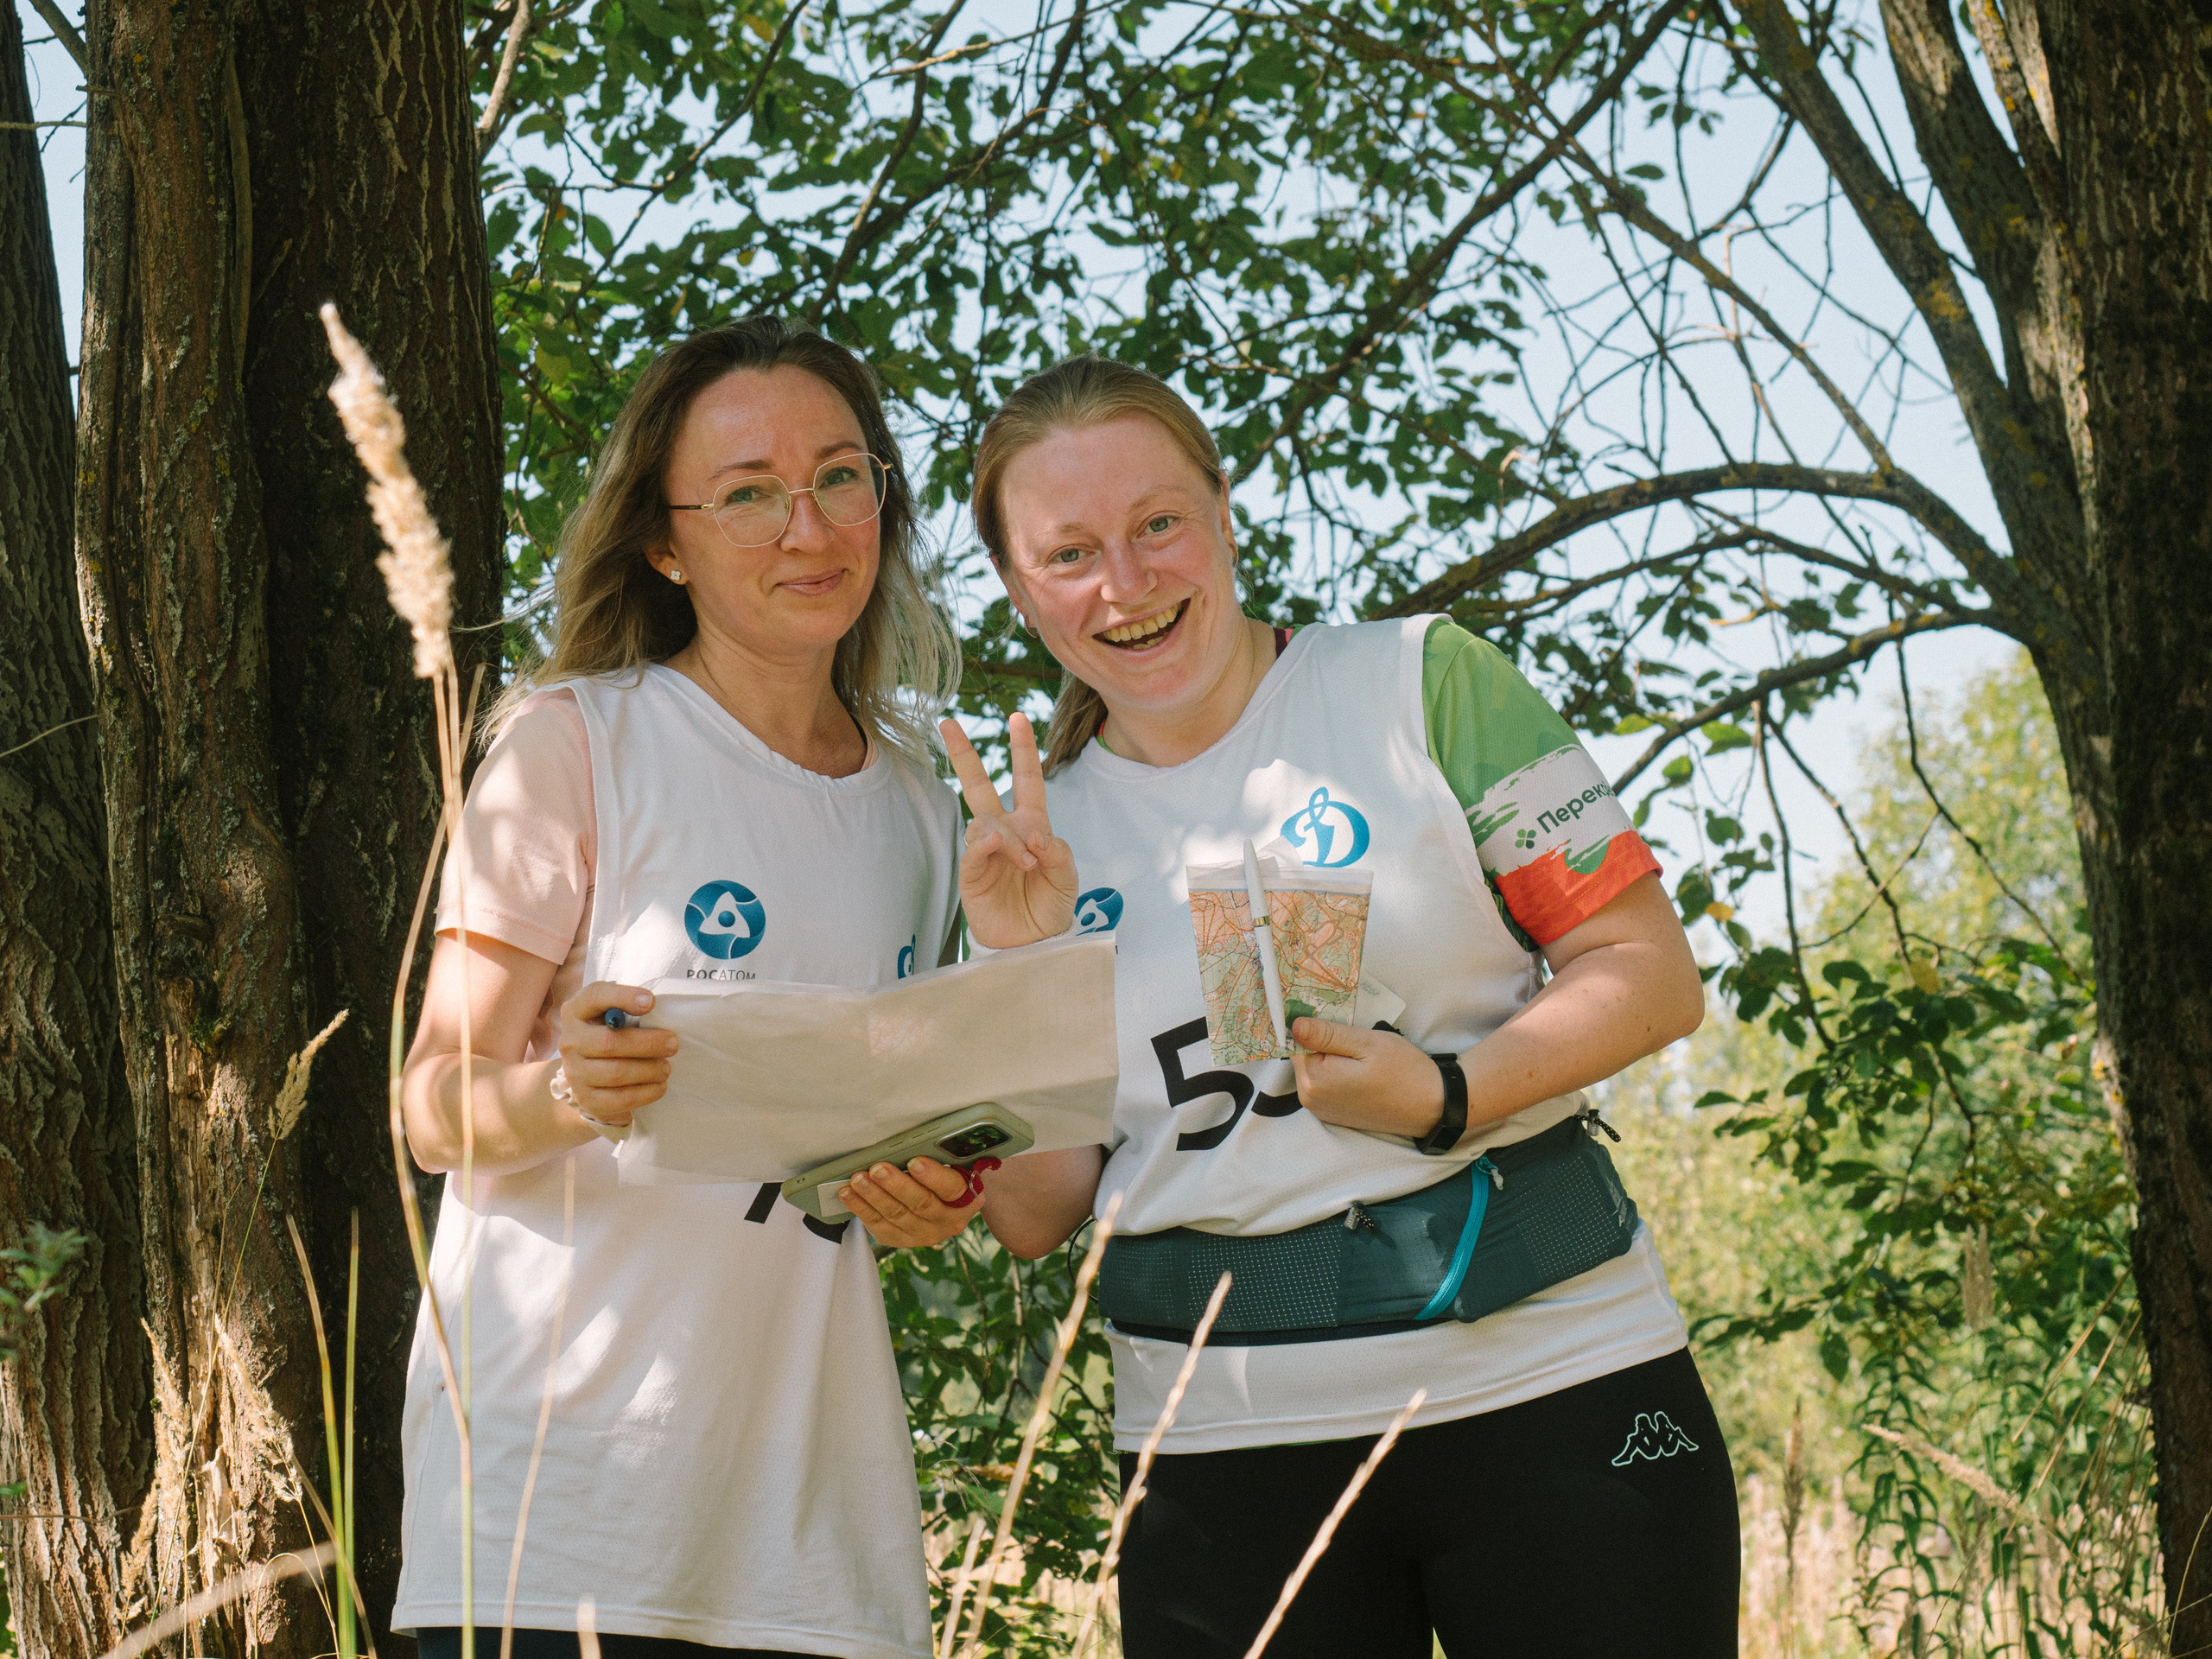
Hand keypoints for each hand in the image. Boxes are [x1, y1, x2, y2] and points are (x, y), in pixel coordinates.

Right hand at [554, 983, 677, 1128]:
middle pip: (608, 1042)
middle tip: (672, 1044)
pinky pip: (619, 1098)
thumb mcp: (613, 1014)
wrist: (589, 1073)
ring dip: (648, 1070)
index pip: (593, 996)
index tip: (652, 1002)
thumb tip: (654, 1007)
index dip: (623, 997)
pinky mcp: (586, 1098)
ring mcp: (574, 1072)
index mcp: (575, 1012)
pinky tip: (659, 1086)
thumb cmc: (611, 1034)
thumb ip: (628, 1008)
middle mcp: (569, 1041)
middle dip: (647, 1043)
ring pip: (615, 1073)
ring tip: (666, 1068)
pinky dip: (645, 1093)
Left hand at [839, 1157, 978, 1248]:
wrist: (945, 1202)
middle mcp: (949, 1221)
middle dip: (896, 1185)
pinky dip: (861, 1209)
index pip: (952, 1188)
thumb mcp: (955, 1164)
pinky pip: (879, 1226)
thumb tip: (915, 1140)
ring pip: (897, 1216)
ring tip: (858, 1179)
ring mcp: (925, 1234)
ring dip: (874, 1196)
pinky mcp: (902, 1239)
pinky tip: (849, 1194)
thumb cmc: (946, 1174)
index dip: (933, 1176)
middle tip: (877, 1168)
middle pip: (921, 1204)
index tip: (914, 1162)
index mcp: (968, 1198)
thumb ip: (944, 1156)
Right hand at [940, 712, 1078, 948]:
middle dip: (964, 754)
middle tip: (948, 723)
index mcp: (1033, 824)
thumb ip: (1056, 850)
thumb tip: (1031, 835)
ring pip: (985, 820)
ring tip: (1027, 862)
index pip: (1026, 778)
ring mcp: (985, 850)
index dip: (1023, 749)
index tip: (1017, 717)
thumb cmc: (1052, 905)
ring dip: (1009, 836)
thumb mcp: (1068, 875)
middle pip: (979, 784)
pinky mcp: (972, 873)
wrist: (1036, 943)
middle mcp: (1005, 831)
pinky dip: (986, 843)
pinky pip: (974, 848)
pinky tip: (995, 844)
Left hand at [1290, 1017, 1448, 1140]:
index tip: (1338, 1020)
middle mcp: (1311, 1100)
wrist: (1432, 1106)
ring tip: (1362, 1054)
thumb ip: (1327, 1034)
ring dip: (1333, 1057)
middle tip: (1355, 1037)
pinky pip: (1326, 1085)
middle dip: (1324, 1043)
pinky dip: (1338, 1072)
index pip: (1297, 1041)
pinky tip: (1362, 1070)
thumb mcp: (1367, 1043)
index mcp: (1314, 1081)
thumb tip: (1294, 1025)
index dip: (1316, 1026)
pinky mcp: (1335, 1114)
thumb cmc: (1404, 1071)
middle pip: (1305, 1056)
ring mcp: (1322, 1110)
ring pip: (1316, 1069)